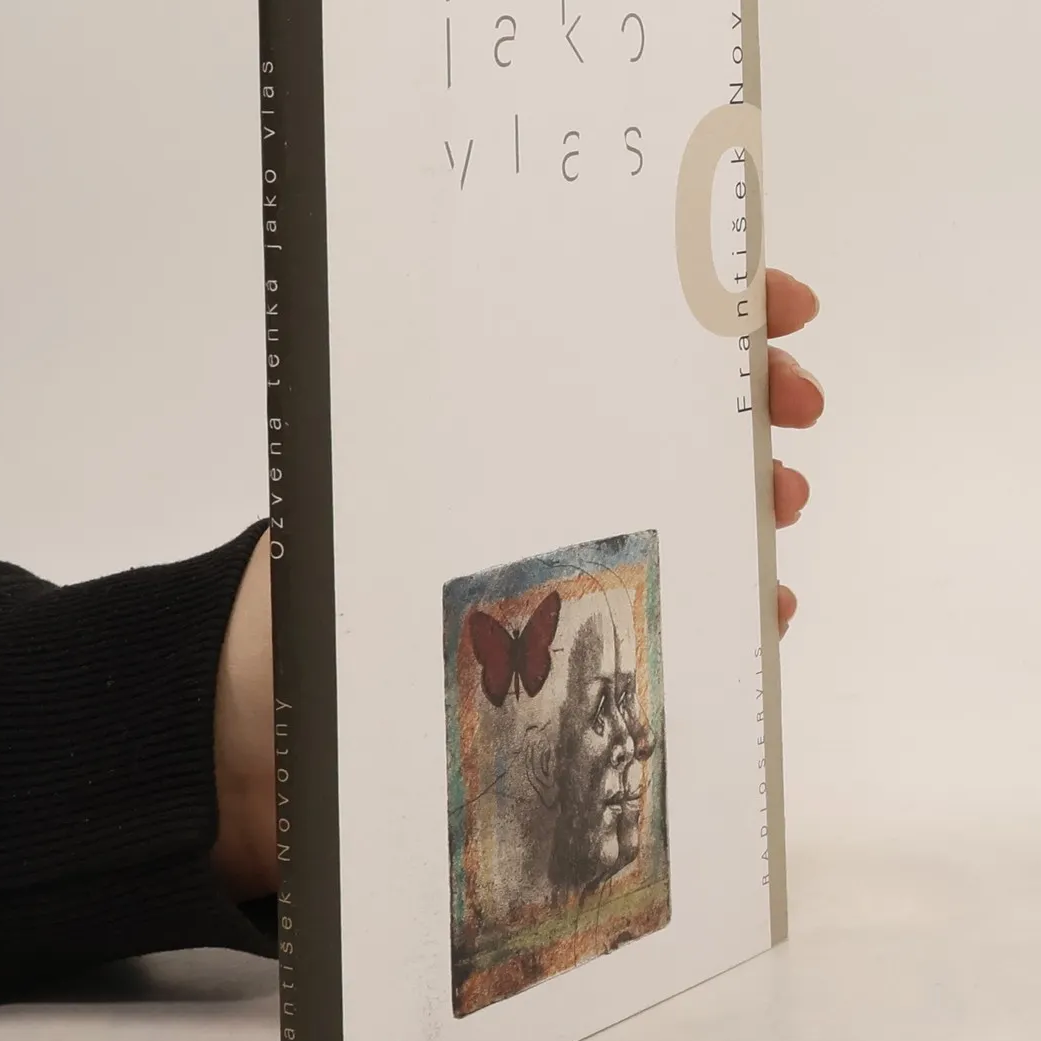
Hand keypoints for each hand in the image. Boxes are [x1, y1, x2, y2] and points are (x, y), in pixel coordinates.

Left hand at [211, 266, 822, 899]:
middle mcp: (529, 482)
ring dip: (747, 494)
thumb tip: (513, 310)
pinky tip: (761, 601)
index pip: (606, 335)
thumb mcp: (355, 495)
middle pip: (662, 415)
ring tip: (779, 506)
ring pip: (682, 508)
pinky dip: (727, 597)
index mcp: (483, 424)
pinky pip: (671, 608)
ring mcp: (555, 562)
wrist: (249, 741)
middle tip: (791, 400)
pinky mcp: (569, 649)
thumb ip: (428, 426)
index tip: (775, 299)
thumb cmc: (289, 607)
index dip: (700, 303)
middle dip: (742, 396)